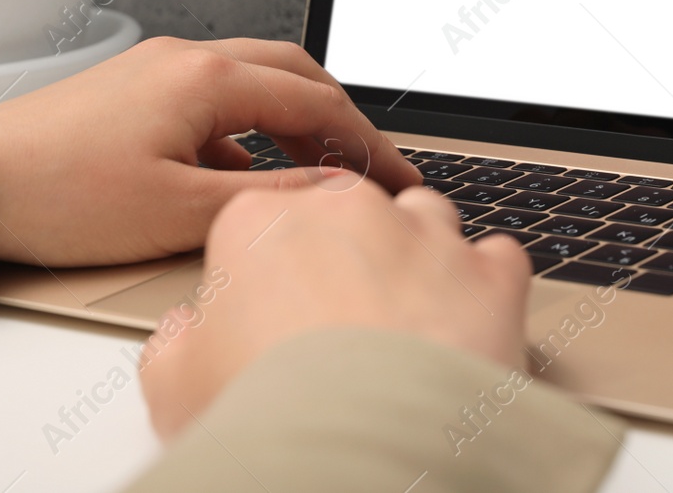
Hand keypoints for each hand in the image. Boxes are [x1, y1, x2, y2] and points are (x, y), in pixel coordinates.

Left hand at [0, 36, 421, 265]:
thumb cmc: (61, 197)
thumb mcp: (180, 211)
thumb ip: (269, 199)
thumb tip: (333, 191)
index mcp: (205, 79)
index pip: (316, 104)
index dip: (368, 145)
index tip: (398, 179)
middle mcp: (186, 58)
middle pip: (294, 72)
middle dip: (342, 116)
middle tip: (372, 162)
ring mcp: (158, 69)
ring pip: (255, 79)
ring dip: (296, 118)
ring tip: (320, 170)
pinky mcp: (135, 89)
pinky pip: (214, 98)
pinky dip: (249, 129)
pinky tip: (245, 177)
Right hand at [139, 181, 532, 439]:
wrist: (360, 462)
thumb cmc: (266, 419)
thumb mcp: (174, 389)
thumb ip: (175, 342)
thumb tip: (184, 330)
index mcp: (263, 222)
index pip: (268, 220)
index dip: (272, 270)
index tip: (277, 311)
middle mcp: (350, 210)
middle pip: (352, 211)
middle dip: (351, 253)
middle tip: (343, 324)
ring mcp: (428, 236)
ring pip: (428, 218)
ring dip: (421, 256)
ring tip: (409, 323)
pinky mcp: (492, 274)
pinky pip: (497, 258)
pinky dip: (486, 287)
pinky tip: (467, 327)